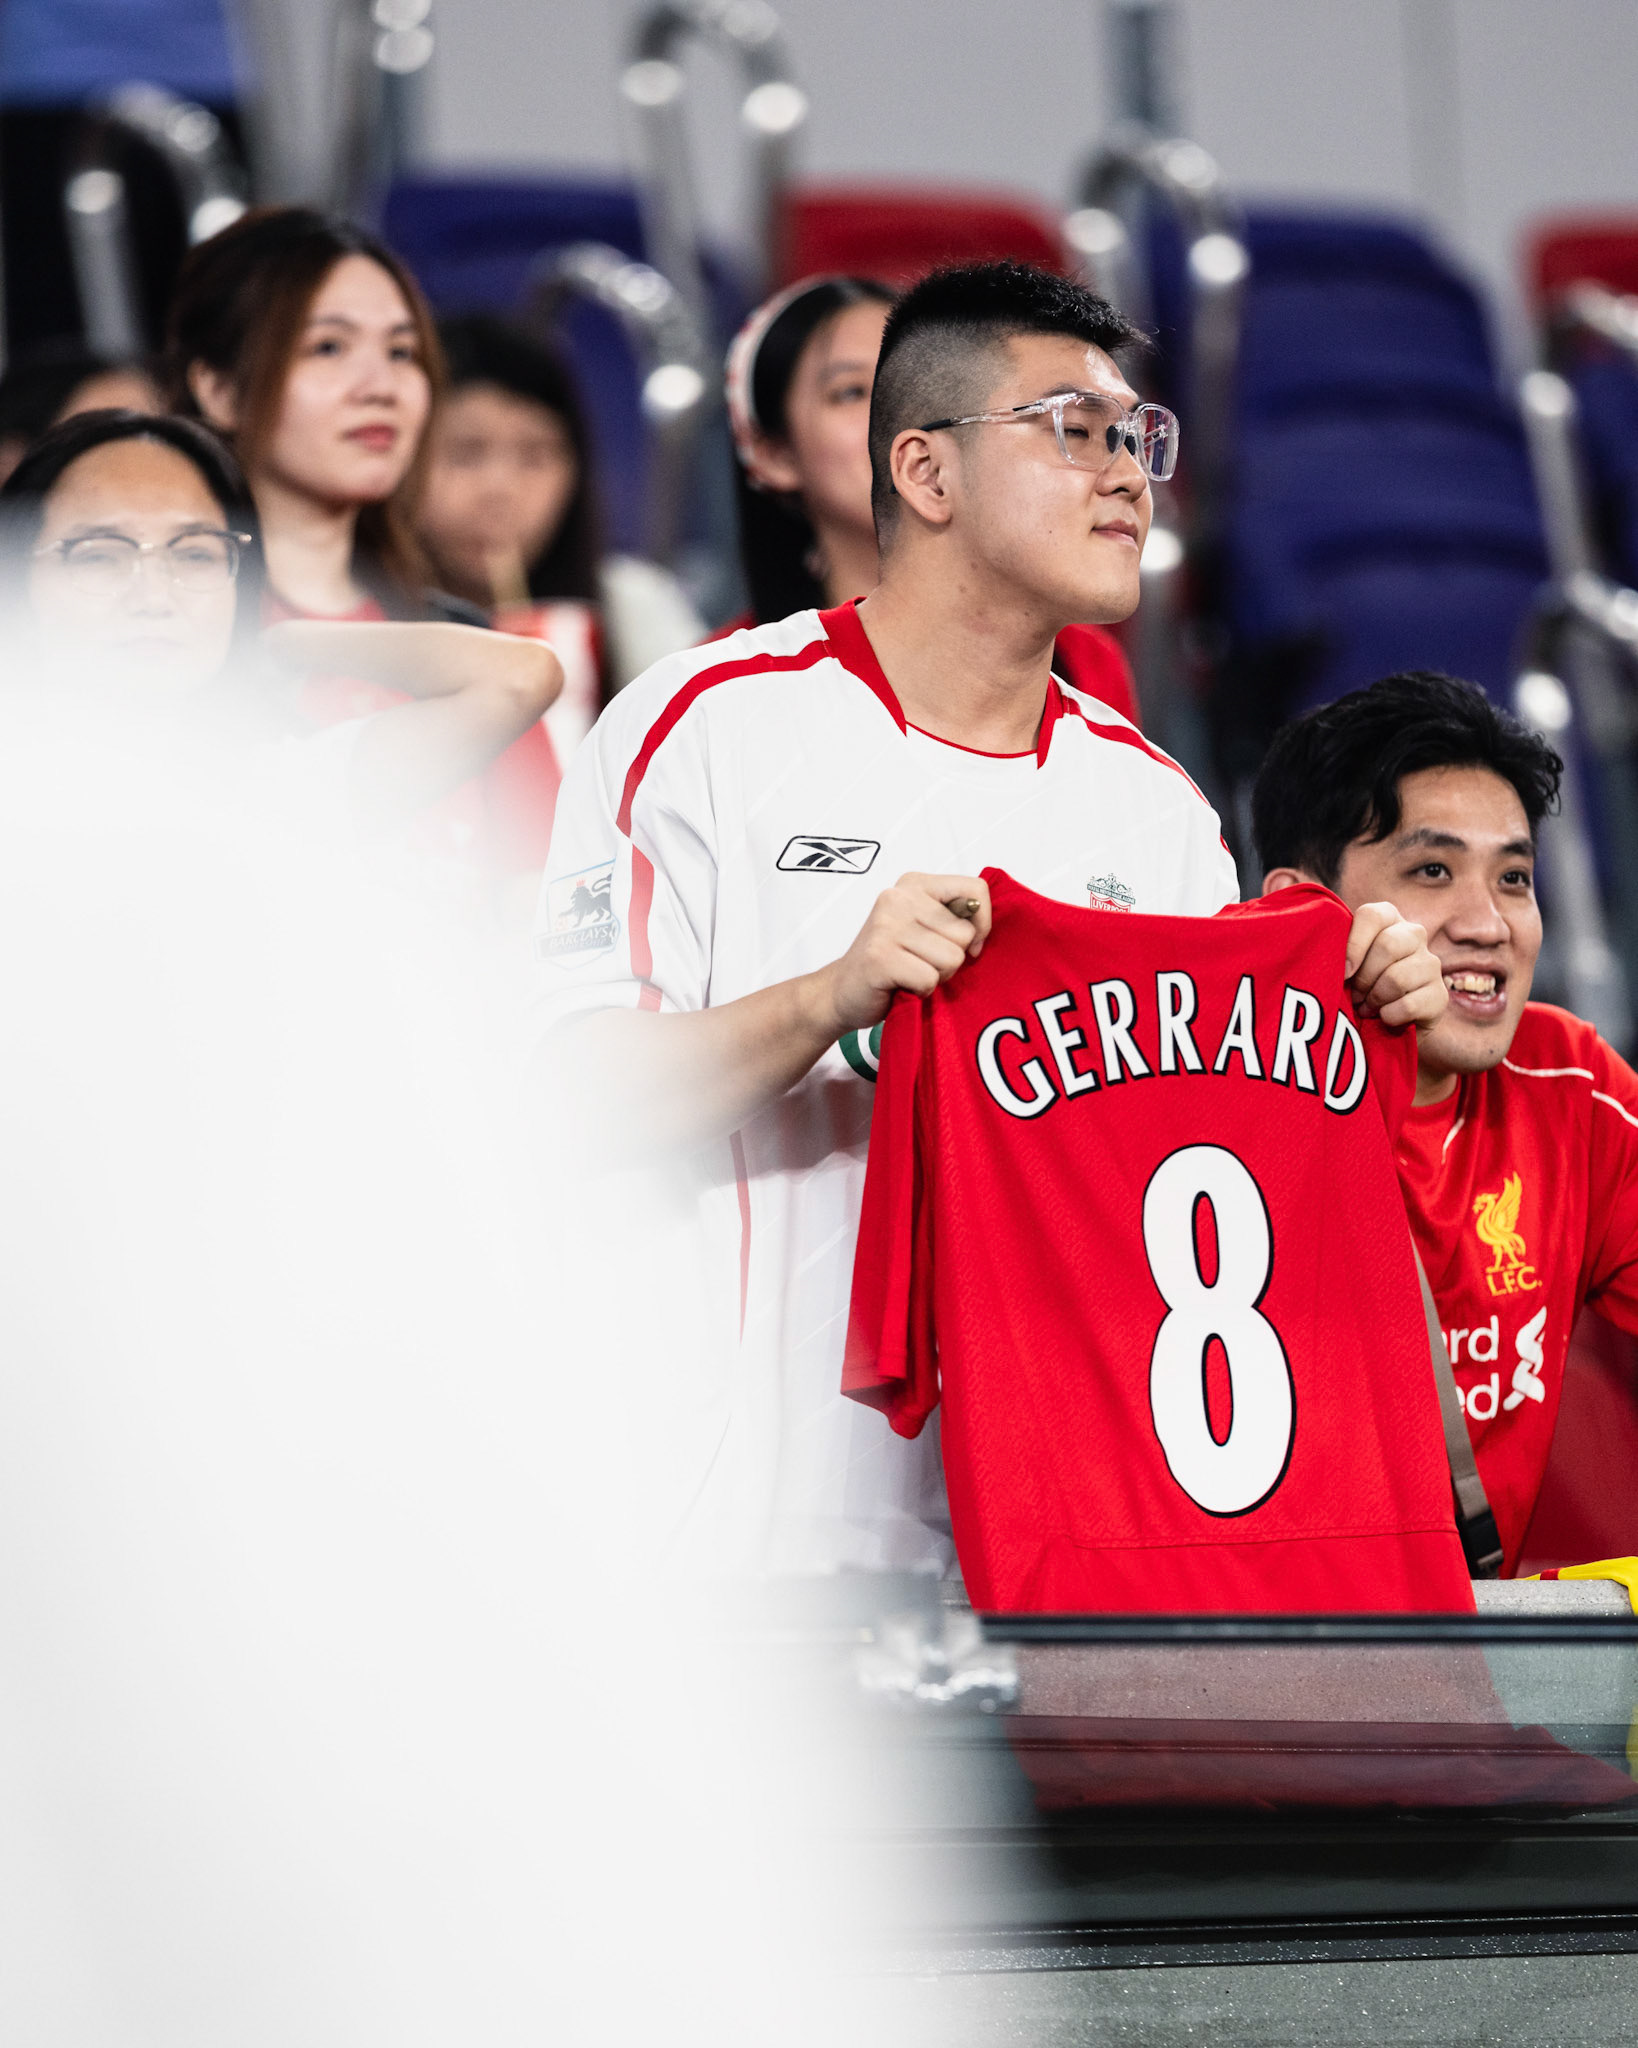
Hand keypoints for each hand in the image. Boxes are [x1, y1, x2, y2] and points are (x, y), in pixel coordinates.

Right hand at [806, 873, 990, 1035]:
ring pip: (952, 959)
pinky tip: (900, 985)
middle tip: (921, 962)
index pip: (975, 891)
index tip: (967, 944)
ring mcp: (886, 926)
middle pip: (965, 934)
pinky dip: (920, 991)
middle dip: (952, 958)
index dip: (982, 924)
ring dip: (936, 976)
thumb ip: (954, 918)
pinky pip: (929, 979)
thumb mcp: (925, 927)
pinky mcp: (879, 956)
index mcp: (914, 884)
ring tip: (910, 972)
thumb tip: (984, 929)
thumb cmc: (890, 961)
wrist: (842, 991)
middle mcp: (898, 897)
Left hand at [1345, 901, 1447, 1031]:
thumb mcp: (1344, 965)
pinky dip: (1388, 1016)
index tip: (1344, 972)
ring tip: (1366, 1007)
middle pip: (1389, 945)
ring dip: (1374, 1000)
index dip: (1354, 944)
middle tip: (1355, 995)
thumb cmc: (1355, 987)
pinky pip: (1407, 1006)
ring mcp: (1431, 964)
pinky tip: (1384, 1017)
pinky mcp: (1439, 996)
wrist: (1382, 1029)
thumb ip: (1336, 950)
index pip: (1373, 915)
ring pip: (1397, 978)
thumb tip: (1321, 953)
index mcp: (1388, 919)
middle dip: (1364, 977)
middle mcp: (1414, 935)